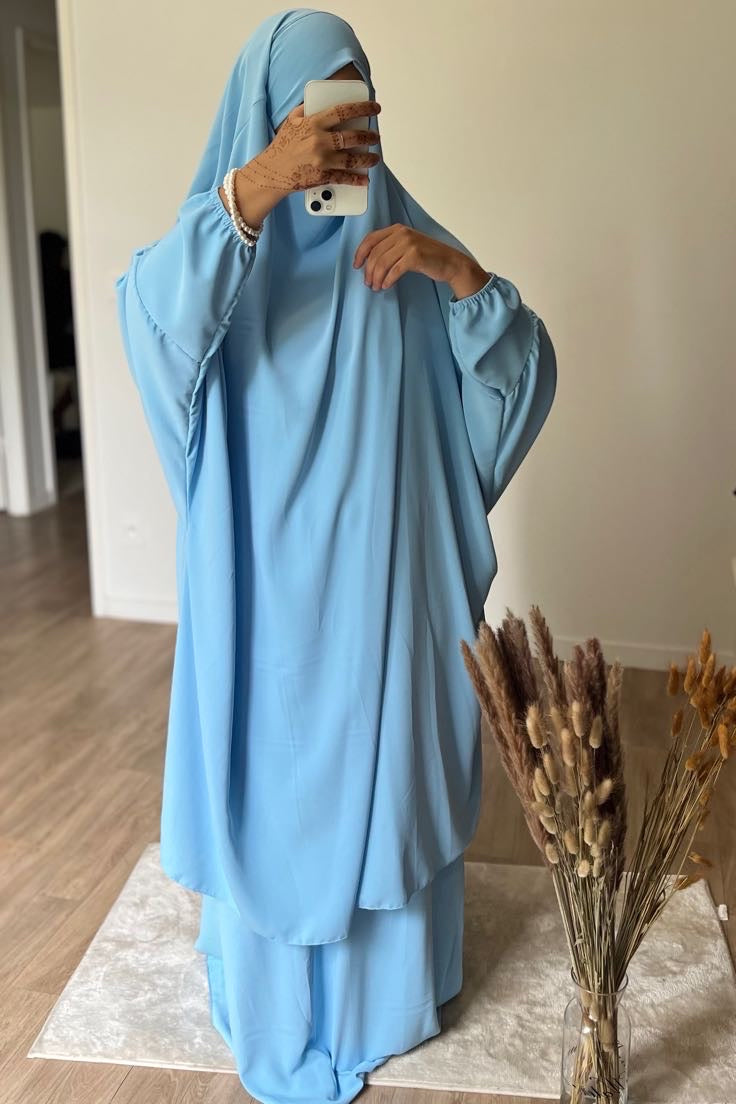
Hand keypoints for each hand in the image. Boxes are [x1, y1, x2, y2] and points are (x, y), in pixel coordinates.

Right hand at [241, 99, 381, 196]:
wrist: (272, 171)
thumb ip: (306, 109)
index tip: (375, 107)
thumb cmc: (283, 145)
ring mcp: (322, 160)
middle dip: (368, 136)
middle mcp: (320, 141)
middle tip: (375, 136)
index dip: (362, 108)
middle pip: (352, 137)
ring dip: (367, 159)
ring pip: (352, 159)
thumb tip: (319, 101)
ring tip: (374, 158)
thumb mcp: (291, 120)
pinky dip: (356, 180)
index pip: (343, 111)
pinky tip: (365, 179)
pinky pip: (343, 178)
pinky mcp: (321, 177)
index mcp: (314, 123)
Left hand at [353, 224, 489, 297]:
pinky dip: (387, 280)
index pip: (371, 239)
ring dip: (376, 277)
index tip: (356, 266)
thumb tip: (369, 261)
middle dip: (368, 271)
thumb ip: (390, 247)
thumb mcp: (407, 246)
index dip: (360, 253)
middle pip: (375, 253)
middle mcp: (402, 233)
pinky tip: (386, 286)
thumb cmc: (428, 257)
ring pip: (382, 263)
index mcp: (397, 229)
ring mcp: (409, 244)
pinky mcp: (415, 256)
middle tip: (368, 283)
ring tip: (376, 287)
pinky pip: (394, 270)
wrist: (450, 262)